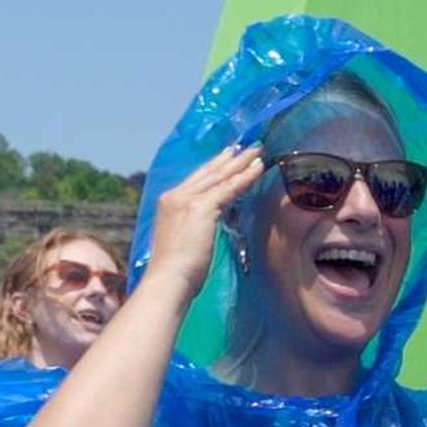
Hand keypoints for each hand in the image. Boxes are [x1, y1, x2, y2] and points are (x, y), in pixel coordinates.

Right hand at [142, 145, 264, 297]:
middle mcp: (176, 196)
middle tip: (244, 146)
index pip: (195, 180)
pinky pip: (229, 188)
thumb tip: (204, 227)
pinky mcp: (202, 208)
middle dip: (228, 158)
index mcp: (168, 203)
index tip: (226, 157)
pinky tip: (259, 167)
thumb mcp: (180, 241)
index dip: (213, 167)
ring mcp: (187, 200)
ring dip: (241, 162)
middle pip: (208, 172)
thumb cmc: (174, 272)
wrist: (167, 280)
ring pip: (220, 176)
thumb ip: (190, 227)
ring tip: (257, 150)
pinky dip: (245, 176)